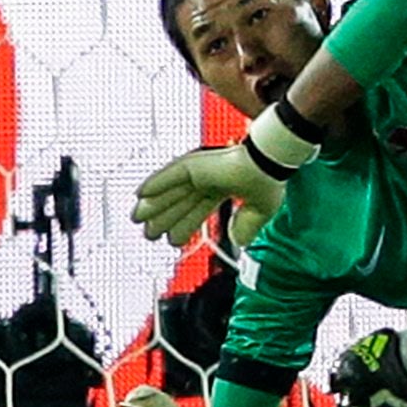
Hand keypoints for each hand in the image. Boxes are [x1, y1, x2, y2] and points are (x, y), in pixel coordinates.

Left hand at [132, 145, 283, 247]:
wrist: (270, 163)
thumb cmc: (269, 180)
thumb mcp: (259, 211)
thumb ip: (246, 226)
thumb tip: (239, 242)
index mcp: (225, 188)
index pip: (200, 209)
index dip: (186, 224)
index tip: (173, 240)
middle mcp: (210, 179)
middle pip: (181, 202)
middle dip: (164, 218)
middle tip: (149, 234)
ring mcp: (200, 171)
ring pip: (171, 191)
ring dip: (153, 204)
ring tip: (136, 218)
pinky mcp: (194, 164)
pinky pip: (169, 175)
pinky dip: (154, 183)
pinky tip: (139, 194)